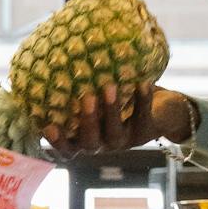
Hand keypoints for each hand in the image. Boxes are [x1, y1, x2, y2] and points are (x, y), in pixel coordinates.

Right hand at [42, 86, 193, 157]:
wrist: (158, 111)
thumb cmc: (114, 98)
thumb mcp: (95, 95)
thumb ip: (77, 88)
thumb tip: (52, 59)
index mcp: (86, 139)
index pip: (68, 149)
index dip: (58, 142)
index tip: (48, 127)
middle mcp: (102, 144)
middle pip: (90, 142)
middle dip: (88, 121)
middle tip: (87, 97)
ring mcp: (124, 142)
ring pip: (115, 134)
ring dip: (112, 110)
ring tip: (110, 87)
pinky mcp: (146, 133)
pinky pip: (143, 118)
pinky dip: (143, 99)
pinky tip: (143, 82)